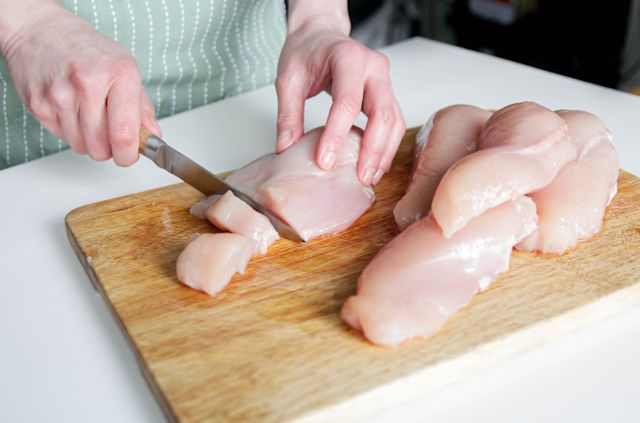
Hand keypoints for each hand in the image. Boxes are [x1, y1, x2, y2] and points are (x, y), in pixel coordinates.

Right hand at [0, 2, 160, 165]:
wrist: (40, 30)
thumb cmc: (87, 50)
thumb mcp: (125, 69)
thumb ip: (142, 108)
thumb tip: (152, 136)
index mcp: (118, 74)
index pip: (124, 133)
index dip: (128, 154)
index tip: (130, 156)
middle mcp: (88, 83)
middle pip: (100, 148)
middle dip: (108, 150)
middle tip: (109, 134)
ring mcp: (59, 94)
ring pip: (81, 147)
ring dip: (88, 140)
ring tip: (88, 114)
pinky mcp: (38, 104)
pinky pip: (61, 137)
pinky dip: (69, 130)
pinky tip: (70, 108)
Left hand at [275, 2, 405, 185]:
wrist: (320, 33)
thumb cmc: (306, 51)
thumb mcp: (288, 78)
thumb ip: (288, 114)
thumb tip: (286, 149)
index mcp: (348, 57)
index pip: (347, 102)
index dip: (337, 134)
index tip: (325, 161)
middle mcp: (373, 67)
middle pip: (382, 114)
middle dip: (372, 150)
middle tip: (360, 178)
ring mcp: (384, 80)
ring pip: (394, 121)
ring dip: (384, 152)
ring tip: (369, 178)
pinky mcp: (386, 93)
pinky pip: (393, 122)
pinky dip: (386, 146)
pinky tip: (374, 165)